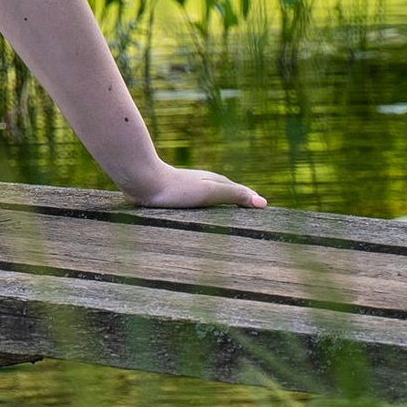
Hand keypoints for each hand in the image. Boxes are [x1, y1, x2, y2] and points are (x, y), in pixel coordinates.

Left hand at [118, 163, 269, 213]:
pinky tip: (197, 222)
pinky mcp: (173, 197)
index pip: (240, 193)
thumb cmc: (177, 188)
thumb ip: (235, 195)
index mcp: (215, 181)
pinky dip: (203, 214)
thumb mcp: (210, 192)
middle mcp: (203, 183)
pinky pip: (194, 208)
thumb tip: (263, 203)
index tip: (265, 212)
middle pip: (226, 194)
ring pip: (209, 201)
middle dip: (238, 204)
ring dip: (220, 210)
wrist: (142, 182)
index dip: (252, 201)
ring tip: (229, 225)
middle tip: (252, 219)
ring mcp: (188, 190)